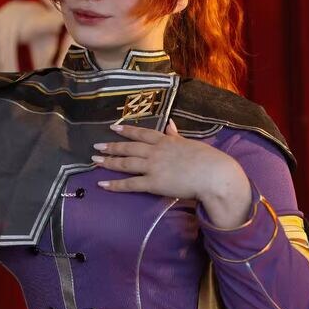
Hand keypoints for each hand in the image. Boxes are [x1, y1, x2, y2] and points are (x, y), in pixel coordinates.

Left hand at [92, 121, 251, 225]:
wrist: (214, 175)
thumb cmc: (207, 159)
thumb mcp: (190, 143)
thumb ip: (177, 135)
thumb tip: (171, 124)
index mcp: (166, 141)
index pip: (142, 134)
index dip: (126, 131)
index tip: (113, 128)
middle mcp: (156, 152)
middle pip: (129, 148)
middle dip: (112, 146)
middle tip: (96, 146)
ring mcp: (153, 167)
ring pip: (126, 163)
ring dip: (109, 162)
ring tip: (94, 161)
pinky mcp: (153, 183)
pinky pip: (130, 184)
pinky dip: (115, 184)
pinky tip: (102, 184)